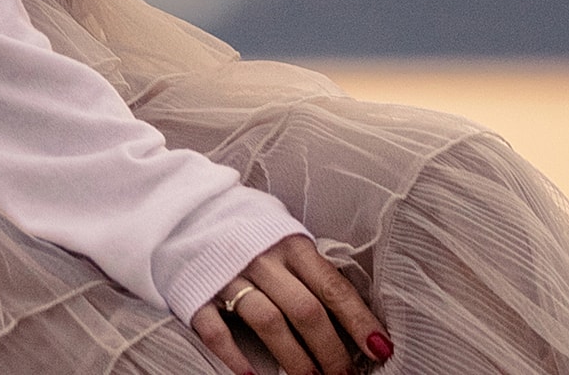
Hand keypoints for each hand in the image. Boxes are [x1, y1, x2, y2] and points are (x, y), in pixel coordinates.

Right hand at [190, 235, 393, 374]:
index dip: (358, 320)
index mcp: (287, 240)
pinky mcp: (196, 289)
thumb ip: (309, 267)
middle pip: (304, 310)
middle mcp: (260, 255)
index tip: (380, 349)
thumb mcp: (282, 233)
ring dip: (294, 360)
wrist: (188, 207)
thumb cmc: (248, 229)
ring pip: (268, 322)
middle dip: (330, 351)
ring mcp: (226, 272)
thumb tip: (352, 312)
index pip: (331, 285)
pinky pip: (216, 329)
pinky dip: (236, 358)